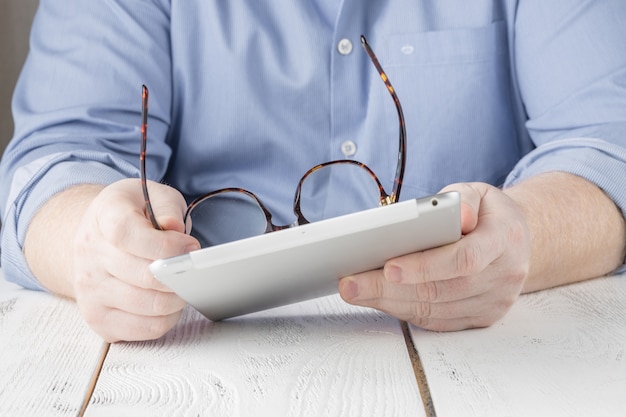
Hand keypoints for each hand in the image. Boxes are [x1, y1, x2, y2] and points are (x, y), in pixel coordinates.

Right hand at [71, 179, 199, 341]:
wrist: (98, 238)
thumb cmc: (134, 215)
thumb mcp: (154, 197)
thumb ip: (168, 209)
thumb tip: (174, 228)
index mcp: (103, 217)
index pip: (128, 235)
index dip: (166, 245)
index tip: (190, 247)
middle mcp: (89, 254)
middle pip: (144, 276)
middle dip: (180, 274)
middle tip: (192, 269)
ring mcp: (89, 290)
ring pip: (149, 306)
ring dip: (177, 298)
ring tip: (182, 284)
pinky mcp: (98, 318)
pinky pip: (145, 329)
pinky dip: (167, 319)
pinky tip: (168, 302)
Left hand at [338, 182, 530, 330]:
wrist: (517, 240)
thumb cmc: (487, 213)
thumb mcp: (477, 192)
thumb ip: (462, 199)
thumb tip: (457, 216)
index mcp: (505, 240)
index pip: (464, 259)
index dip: (425, 266)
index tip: (389, 267)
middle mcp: (504, 276)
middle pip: (442, 290)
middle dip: (389, 288)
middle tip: (351, 284)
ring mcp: (495, 301)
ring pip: (436, 310)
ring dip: (390, 303)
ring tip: (356, 291)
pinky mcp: (483, 316)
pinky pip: (439, 321)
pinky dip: (405, 311)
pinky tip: (379, 301)